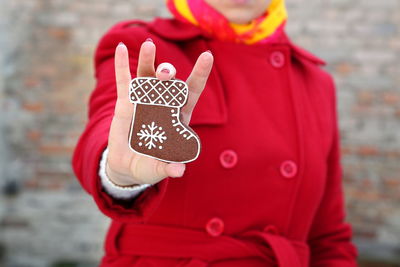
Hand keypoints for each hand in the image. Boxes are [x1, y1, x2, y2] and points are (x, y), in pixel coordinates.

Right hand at [105, 40, 212, 185]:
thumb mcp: (158, 169)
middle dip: (168, 75)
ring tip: (149, 45)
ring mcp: (144, 102)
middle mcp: (162, 106)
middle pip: (168, 84)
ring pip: (147, 77)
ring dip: (148, 61)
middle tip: (166, 74)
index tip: (208, 56)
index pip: (191, 93)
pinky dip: (122, 65)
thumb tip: (179, 171)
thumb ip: (167, 168)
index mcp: (177, 118)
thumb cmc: (149, 166)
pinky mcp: (125, 104)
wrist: (128, 165)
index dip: (199, 75)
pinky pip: (124, 81)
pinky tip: (121, 49)